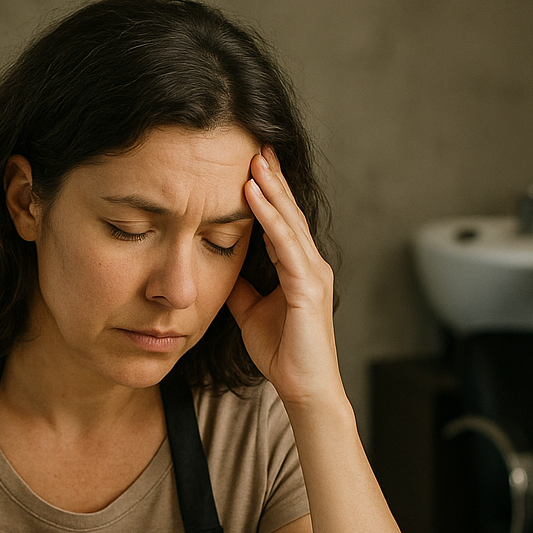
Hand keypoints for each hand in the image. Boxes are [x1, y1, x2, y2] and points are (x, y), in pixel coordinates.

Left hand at [225, 146, 341, 406]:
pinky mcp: (308, 287)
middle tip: (255, 143)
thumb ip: (240, 287)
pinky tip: (254, 196)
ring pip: (288, 221)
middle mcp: (311, 265)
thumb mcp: (250, 312)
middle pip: (288, 212)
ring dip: (270, 188)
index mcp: (299, 269)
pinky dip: (269, 217)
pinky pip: (286, 244)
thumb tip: (219, 266)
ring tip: (253, 159)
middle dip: (272, 177)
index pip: (281, 221)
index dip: (268, 192)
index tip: (251, 164)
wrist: (304, 389)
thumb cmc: (283, 354)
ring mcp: (313, 274)